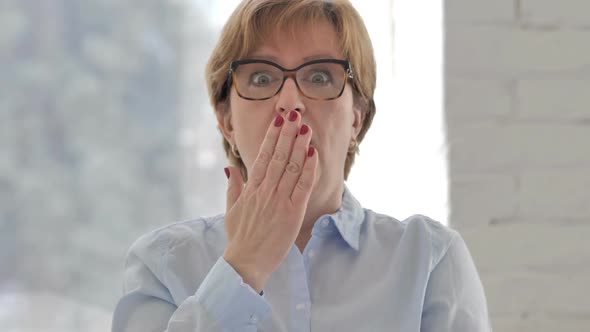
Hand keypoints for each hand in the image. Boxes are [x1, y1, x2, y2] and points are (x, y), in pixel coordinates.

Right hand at [222, 110, 317, 292]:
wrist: (246, 262)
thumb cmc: (240, 238)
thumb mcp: (231, 210)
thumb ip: (233, 187)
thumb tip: (230, 168)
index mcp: (251, 188)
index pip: (263, 156)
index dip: (272, 137)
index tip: (278, 121)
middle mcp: (265, 190)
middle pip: (278, 156)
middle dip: (287, 133)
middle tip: (294, 114)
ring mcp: (279, 200)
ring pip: (291, 166)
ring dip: (299, 145)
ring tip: (305, 127)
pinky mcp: (292, 212)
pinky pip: (303, 185)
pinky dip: (308, 168)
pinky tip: (313, 153)